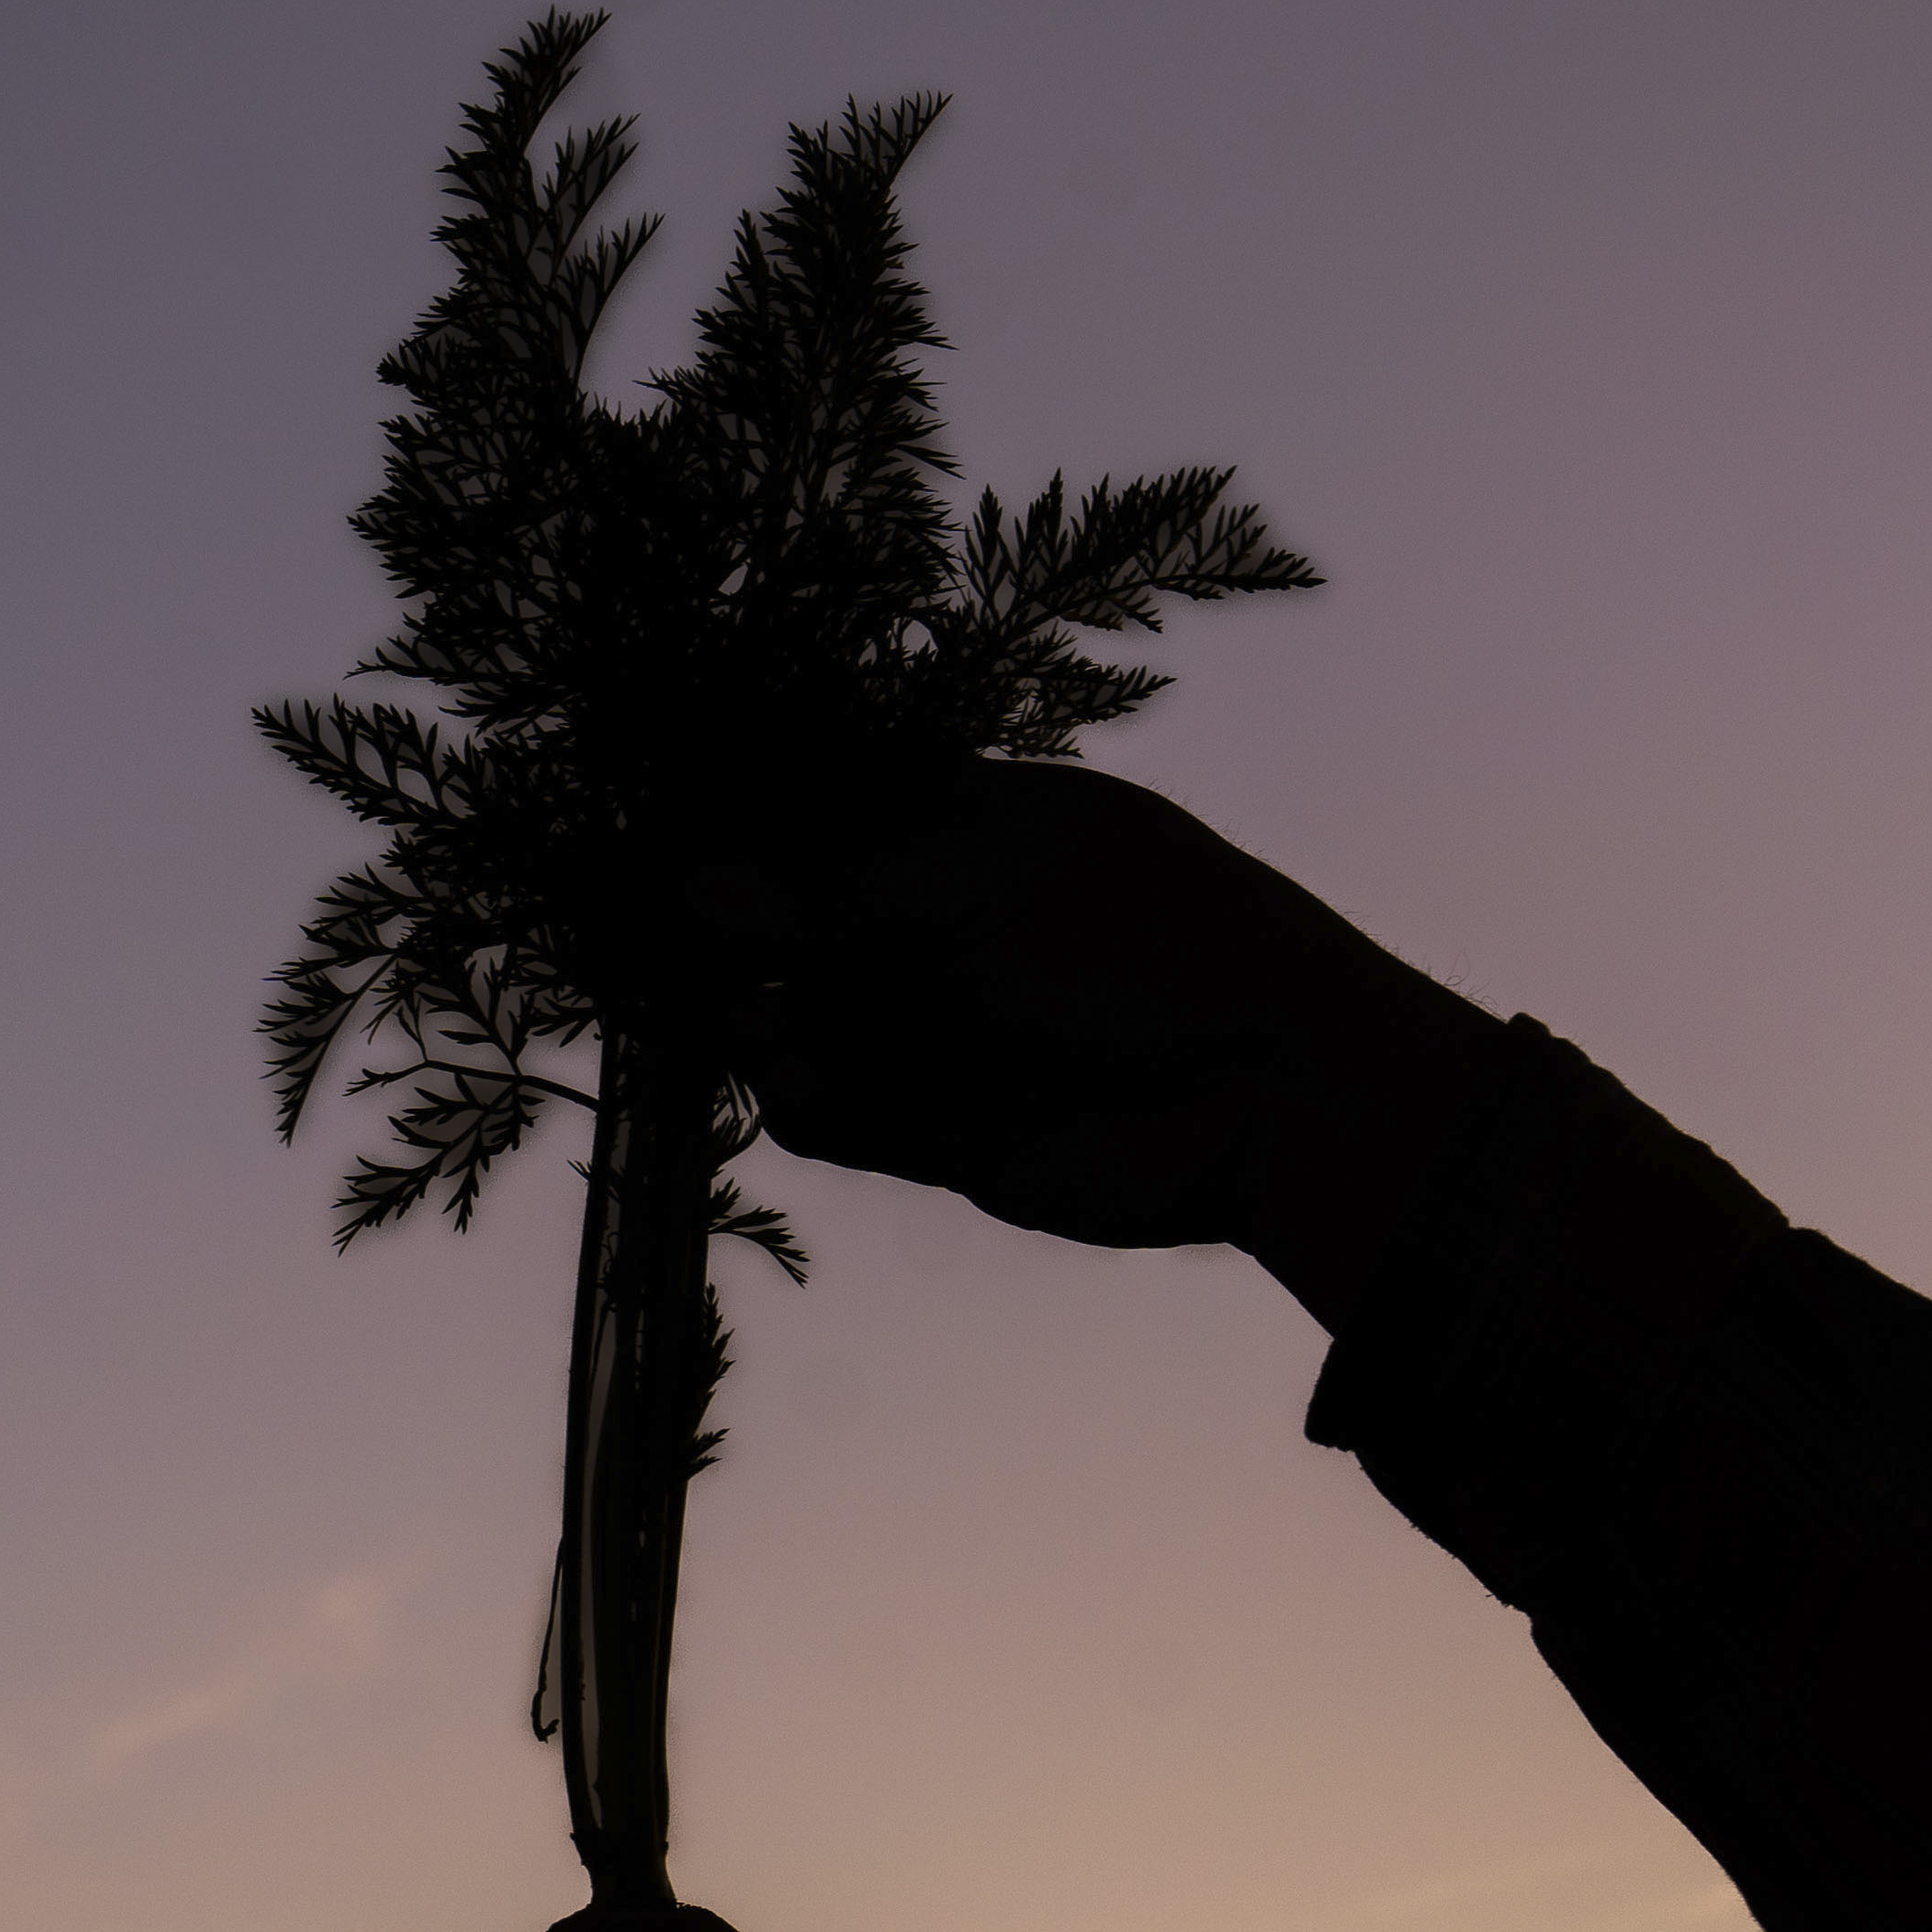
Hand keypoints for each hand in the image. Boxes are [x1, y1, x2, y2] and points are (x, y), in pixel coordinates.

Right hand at [717, 761, 1505, 1323]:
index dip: (742, 816)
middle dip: (723, 928)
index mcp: (963, 821)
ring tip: (759, 1012)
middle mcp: (934, 920)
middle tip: (666, 934)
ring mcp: (930, 1025)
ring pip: (786, 1017)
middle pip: (784, 916)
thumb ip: (837, 893)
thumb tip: (689, 886)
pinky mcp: (931, 1130)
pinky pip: (825, 1110)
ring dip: (754, 1017)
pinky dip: (807, 1096)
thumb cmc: (1148, 943)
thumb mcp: (986, 887)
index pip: (820, 801)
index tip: (663, 825)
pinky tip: (815, 1077)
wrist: (1267, 1096)